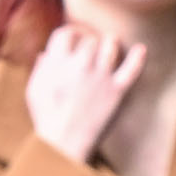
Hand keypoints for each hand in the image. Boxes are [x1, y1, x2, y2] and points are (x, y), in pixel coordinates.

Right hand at [22, 23, 145, 164]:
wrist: (64, 143)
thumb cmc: (47, 118)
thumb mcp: (34, 90)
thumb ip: (41, 68)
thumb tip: (45, 53)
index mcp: (57, 62)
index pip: (66, 33)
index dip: (71, 34)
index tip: (74, 40)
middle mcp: (80, 64)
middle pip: (90, 39)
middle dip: (89, 43)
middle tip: (91, 51)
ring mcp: (101, 76)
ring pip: (111, 45)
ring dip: (110, 45)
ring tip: (109, 49)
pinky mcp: (117, 90)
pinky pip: (132, 69)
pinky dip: (138, 57)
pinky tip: (142, 49)